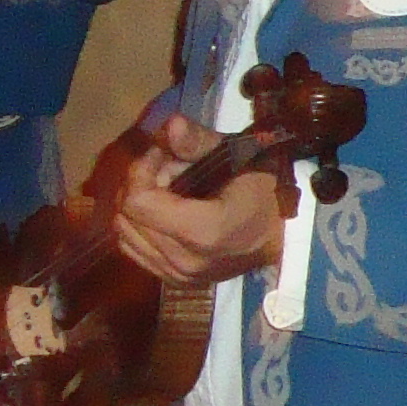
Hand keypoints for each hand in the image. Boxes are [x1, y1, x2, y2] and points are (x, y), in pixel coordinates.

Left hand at [114, 115, 287, 287]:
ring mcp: (179, 276)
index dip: (141, 171)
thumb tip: (170, 124)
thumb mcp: (239, 159)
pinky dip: (139, 227)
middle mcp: (185, 261)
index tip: (162, 154)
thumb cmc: (263, 192)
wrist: (281, 236)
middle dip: (140, 186)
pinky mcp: (175, 281)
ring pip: (124, 234)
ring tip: (166, 193)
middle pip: (128, 216)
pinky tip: (162, 213)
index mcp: (203, 232)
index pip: (138, 202)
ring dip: (138, 207)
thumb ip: (200, 142)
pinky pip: (133, 250)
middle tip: (168, 170)